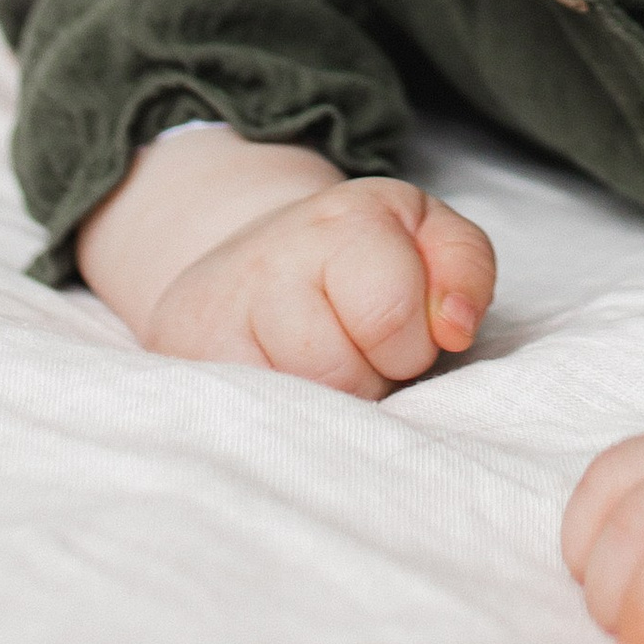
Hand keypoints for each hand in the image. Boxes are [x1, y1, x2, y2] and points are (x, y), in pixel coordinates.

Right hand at [143, 176, 496, 396]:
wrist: (251, 261)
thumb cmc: (360, 260)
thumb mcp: (426, 238)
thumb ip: (465, 267)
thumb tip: (453, 326)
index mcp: (344, 219)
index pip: (393, 315)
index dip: (409, 341)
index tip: (394, 330)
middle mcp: (270, 258)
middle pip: (343, 376)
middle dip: (365, 380)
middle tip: (348, 351)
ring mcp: (214, 312)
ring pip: (296, 410)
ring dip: (324, 407)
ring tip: (315, 368)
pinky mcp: (179, 358)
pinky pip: (248, 424)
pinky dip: (276, 420)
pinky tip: (276, 385)